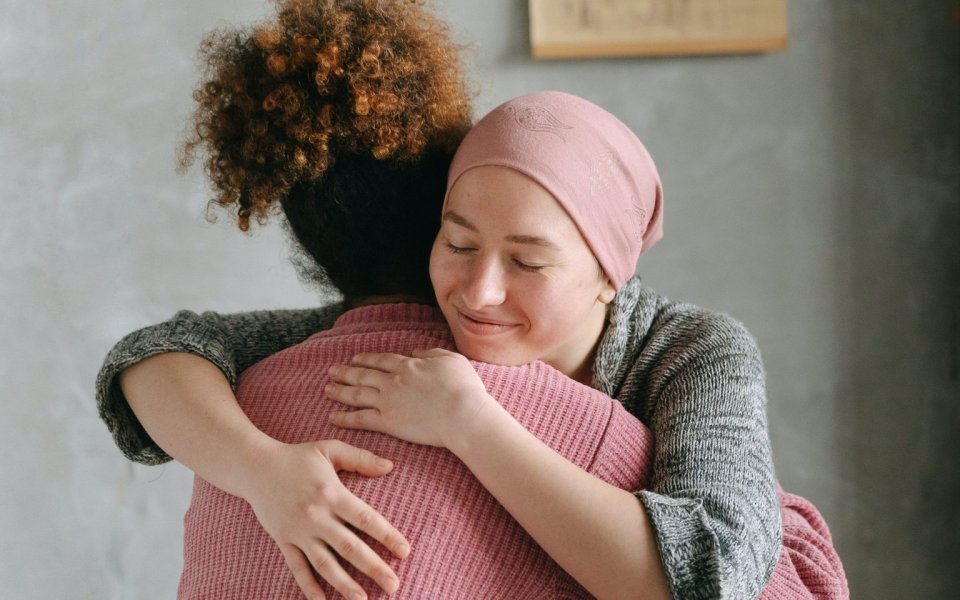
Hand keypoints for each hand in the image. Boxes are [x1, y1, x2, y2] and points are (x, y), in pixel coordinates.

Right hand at [239, 439, 409, 599]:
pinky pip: (297, 567)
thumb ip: (361, 458)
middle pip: (350, 547)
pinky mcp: (284, 540)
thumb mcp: (329, 449)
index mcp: (332, 493)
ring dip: (345, 584)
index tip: (405, 551)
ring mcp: (299, 531)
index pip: (365, 519)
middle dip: (374, 567)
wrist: (254, 467)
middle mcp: (316, 516)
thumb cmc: (296, 457)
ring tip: (363, 599)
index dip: (387, 536)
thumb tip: (390, 467)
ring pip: (325, 563)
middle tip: (394, 585)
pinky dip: (308, 586)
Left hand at [325, 348, 493, 448]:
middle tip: (332, 371)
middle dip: (346, 372)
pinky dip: (345, 417)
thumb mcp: (451, 359)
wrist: (463, 414)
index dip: (366, 359)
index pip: (381, 360)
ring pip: (357, 394)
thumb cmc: (463, 387)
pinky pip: (361, 419)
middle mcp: (393, 381)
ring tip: (327, 390)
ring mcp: (388, 402)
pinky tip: (333, 416)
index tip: (355, 359)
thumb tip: (417, 351)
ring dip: (340, 391)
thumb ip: (431, 353)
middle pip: (363, 375)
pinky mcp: (388, 423)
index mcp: (408, 365)